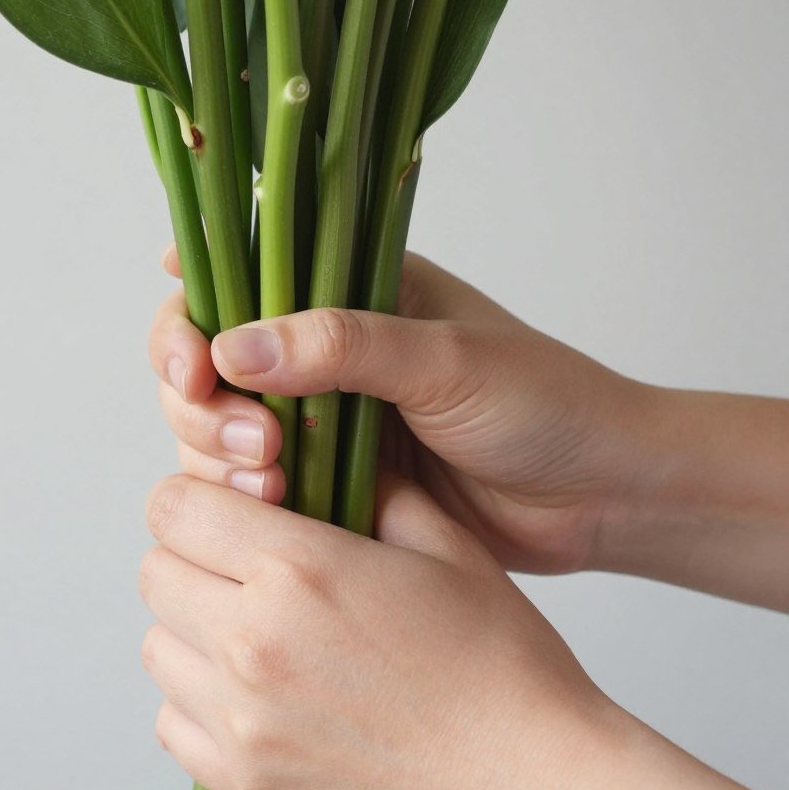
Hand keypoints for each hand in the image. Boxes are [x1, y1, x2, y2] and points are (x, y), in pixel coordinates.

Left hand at [140, 471, 606, 789]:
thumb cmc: (501, 664)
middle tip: (247, 571)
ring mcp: (241, 721)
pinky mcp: (246, 783)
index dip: (196, 499)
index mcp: (299, 568)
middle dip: (193, 559)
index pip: (173, 506)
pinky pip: (172, 723)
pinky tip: (259, 699)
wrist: (531, 789)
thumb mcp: (446, 544)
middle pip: (155, 572)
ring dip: (192, 631)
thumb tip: (329, 467)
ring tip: (257, 636)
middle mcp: (252, 642)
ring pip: (157, 648)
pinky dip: (199, 704)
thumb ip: (373, 490)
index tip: (227, 512)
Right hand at [149, 245, 648, 573]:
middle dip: (203, 403)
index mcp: (352, 288)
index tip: (193, 366)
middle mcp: (325, 348)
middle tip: (255, 444)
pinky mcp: (332, 476)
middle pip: (211, 361)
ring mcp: (324, 415)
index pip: (238, 280)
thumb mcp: (447, 359)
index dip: (191, 318)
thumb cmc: (544, 403)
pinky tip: (276, 509)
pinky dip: (249, 497)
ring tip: (272, 482)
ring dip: (220, 455)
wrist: (598, 494)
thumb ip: (341, 346)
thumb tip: (233, 349)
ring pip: (222, 428)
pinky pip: (261, 483)